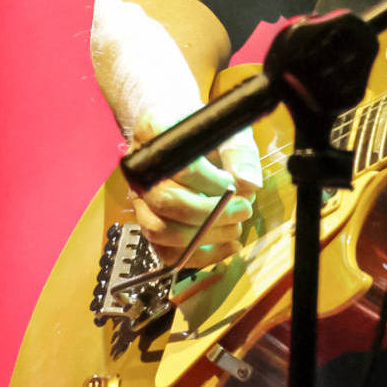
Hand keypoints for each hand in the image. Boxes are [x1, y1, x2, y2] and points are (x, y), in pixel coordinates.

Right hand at [125, 111, 263, 303]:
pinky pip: (166, 251)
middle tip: (243, 209)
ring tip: (235, 228)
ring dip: (204, 237)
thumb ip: (239, 153)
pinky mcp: (148, 223)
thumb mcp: (227, 130)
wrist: (182, 135)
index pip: (180, 167)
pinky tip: (229, 246)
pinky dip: (199, 255)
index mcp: (153, 132)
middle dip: (211, 213)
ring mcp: (139, 199)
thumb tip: (248, 184)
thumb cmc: (205, 131)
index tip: (234, 184)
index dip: (211, 182)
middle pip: (167, 201)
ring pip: (161, 231)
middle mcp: (138, 169)